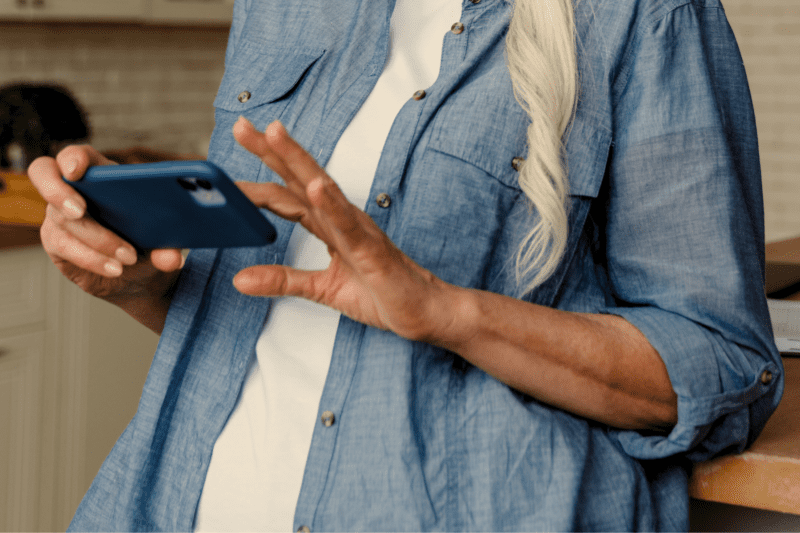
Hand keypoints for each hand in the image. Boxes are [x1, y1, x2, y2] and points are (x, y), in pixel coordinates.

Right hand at [28, 146, 183, 331]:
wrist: (141, 275)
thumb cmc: (150, 242)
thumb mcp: (164, 240)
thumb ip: (169, 246)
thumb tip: (170, 258)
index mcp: (103, 174)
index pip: (79, 155)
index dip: (73, 158)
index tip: (77, 171)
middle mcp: (75, 189)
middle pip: (45, 174)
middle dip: (58, 190)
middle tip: (80, 210)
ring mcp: (60, 214)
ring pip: (63, 219)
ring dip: (97, 239)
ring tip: (128, 257)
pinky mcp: (57, 241)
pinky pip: (65, 246)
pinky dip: (91, 258)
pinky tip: (114, 268)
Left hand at [232, 118, 457, 342]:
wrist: (423, 311)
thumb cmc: (383, 294)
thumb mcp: (322, 289)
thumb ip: (283, 280)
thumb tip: (240, 280)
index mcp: (328, 225)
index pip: (287, 195)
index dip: (257, 180)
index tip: (225, 170)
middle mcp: (341, 219)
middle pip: (300, 179)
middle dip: (271, 151)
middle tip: (240, 127)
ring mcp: (357, 230)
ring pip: (323, 189)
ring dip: (298, 160)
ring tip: (274, 135)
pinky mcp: (372, 250)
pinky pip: (349, 226)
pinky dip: (332, 205)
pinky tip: (316, 187)